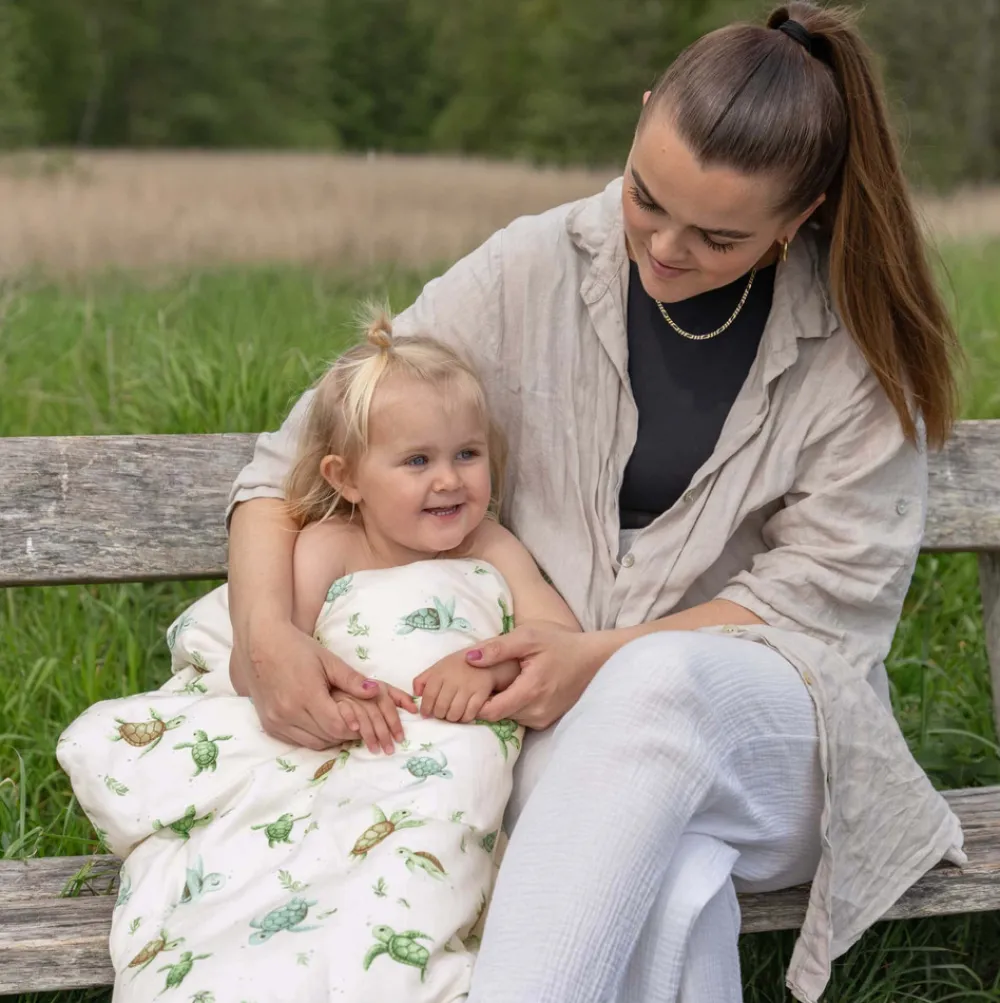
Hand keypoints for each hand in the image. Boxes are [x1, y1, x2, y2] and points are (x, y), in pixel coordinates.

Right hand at [230, 618, 414, 749]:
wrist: (260, 644)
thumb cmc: (297, 648)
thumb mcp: (328, 660)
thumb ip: (352, 679)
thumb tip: (376, 692)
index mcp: (306, 695)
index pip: (337, 725)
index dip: (354, 726)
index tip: (363, 720)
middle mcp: (288, 713)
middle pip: (327, 736)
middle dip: (345, 733)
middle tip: (357, 723)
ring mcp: (276, 721)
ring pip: (312, 742)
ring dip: (330, 737)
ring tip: (340, 723)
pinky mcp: (269, 725)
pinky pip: (296, 741)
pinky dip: (312, 737)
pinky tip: (320, 724)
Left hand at [412, 652, 519, 722]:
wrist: (486, 658)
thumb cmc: (459, 664)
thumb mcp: (439, 666)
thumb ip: (423, 678)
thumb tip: (416, 694)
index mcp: (441, 672)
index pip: (428, 696)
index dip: (425, 708)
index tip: (426, 714)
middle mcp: (453, 680)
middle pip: (440, 707)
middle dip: (438, 715)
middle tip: (441, 714)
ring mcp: (468, 687)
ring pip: (454, 713)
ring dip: (451, 718)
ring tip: (451, 714)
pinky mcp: (481, 693)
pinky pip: (469, 714)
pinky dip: (464, 718)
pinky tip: (463, 714)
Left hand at [469, 623, 612, 728]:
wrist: (593, 659)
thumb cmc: (559, 643)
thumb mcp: (527, 637)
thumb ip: (498, 648)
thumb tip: (469, 658)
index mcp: (530, 691)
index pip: (490, 711)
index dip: (477, 700)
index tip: (474, 684)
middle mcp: (537, 712)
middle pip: (498, 715)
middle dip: (488, 700)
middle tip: (488, 679)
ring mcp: (544, 719)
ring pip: (509, 717)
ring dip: (503, 702)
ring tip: (505, 680)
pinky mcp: (548, 721)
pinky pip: (522, 717)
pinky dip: (516, 705)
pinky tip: (519, 687)